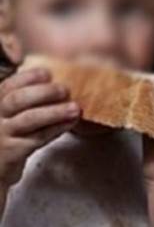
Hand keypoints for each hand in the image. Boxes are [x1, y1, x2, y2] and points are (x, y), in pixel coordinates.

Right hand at [0, 67, 79, 188]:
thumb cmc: (10, 136)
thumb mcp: (13, 114)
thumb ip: (30, 99)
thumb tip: (61, 82)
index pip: (8, 86)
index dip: (28, 77)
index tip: (48, 73)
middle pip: (17, 100)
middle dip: (43, 92)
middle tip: (65, 90)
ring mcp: (2, 135)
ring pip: (28, 119)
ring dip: (55, 112)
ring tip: (74, 108)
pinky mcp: (12, 152)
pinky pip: (37, 138)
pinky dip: (56, 128)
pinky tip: (70, 122)